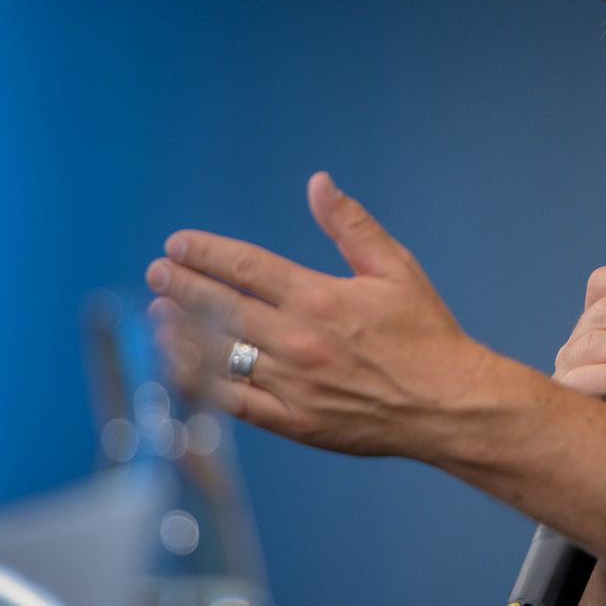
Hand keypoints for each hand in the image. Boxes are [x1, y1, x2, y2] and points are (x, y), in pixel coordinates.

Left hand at [144, 171, 497, 457]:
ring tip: (158, 316)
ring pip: (218, 356)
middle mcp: (298, 341)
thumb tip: (318, 184)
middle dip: (182, 287)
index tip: (178, 244)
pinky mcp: (294, 421)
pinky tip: (183, 368)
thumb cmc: (427, 333)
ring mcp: (292, 385)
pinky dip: (201, 384)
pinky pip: (234, 403)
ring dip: (181, 333)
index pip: (246, 268)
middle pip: (221, 308)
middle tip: (156, 273)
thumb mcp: (397, 269)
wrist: (448, 405)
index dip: (206, 253)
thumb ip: (352, 226)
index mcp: (320, 298)